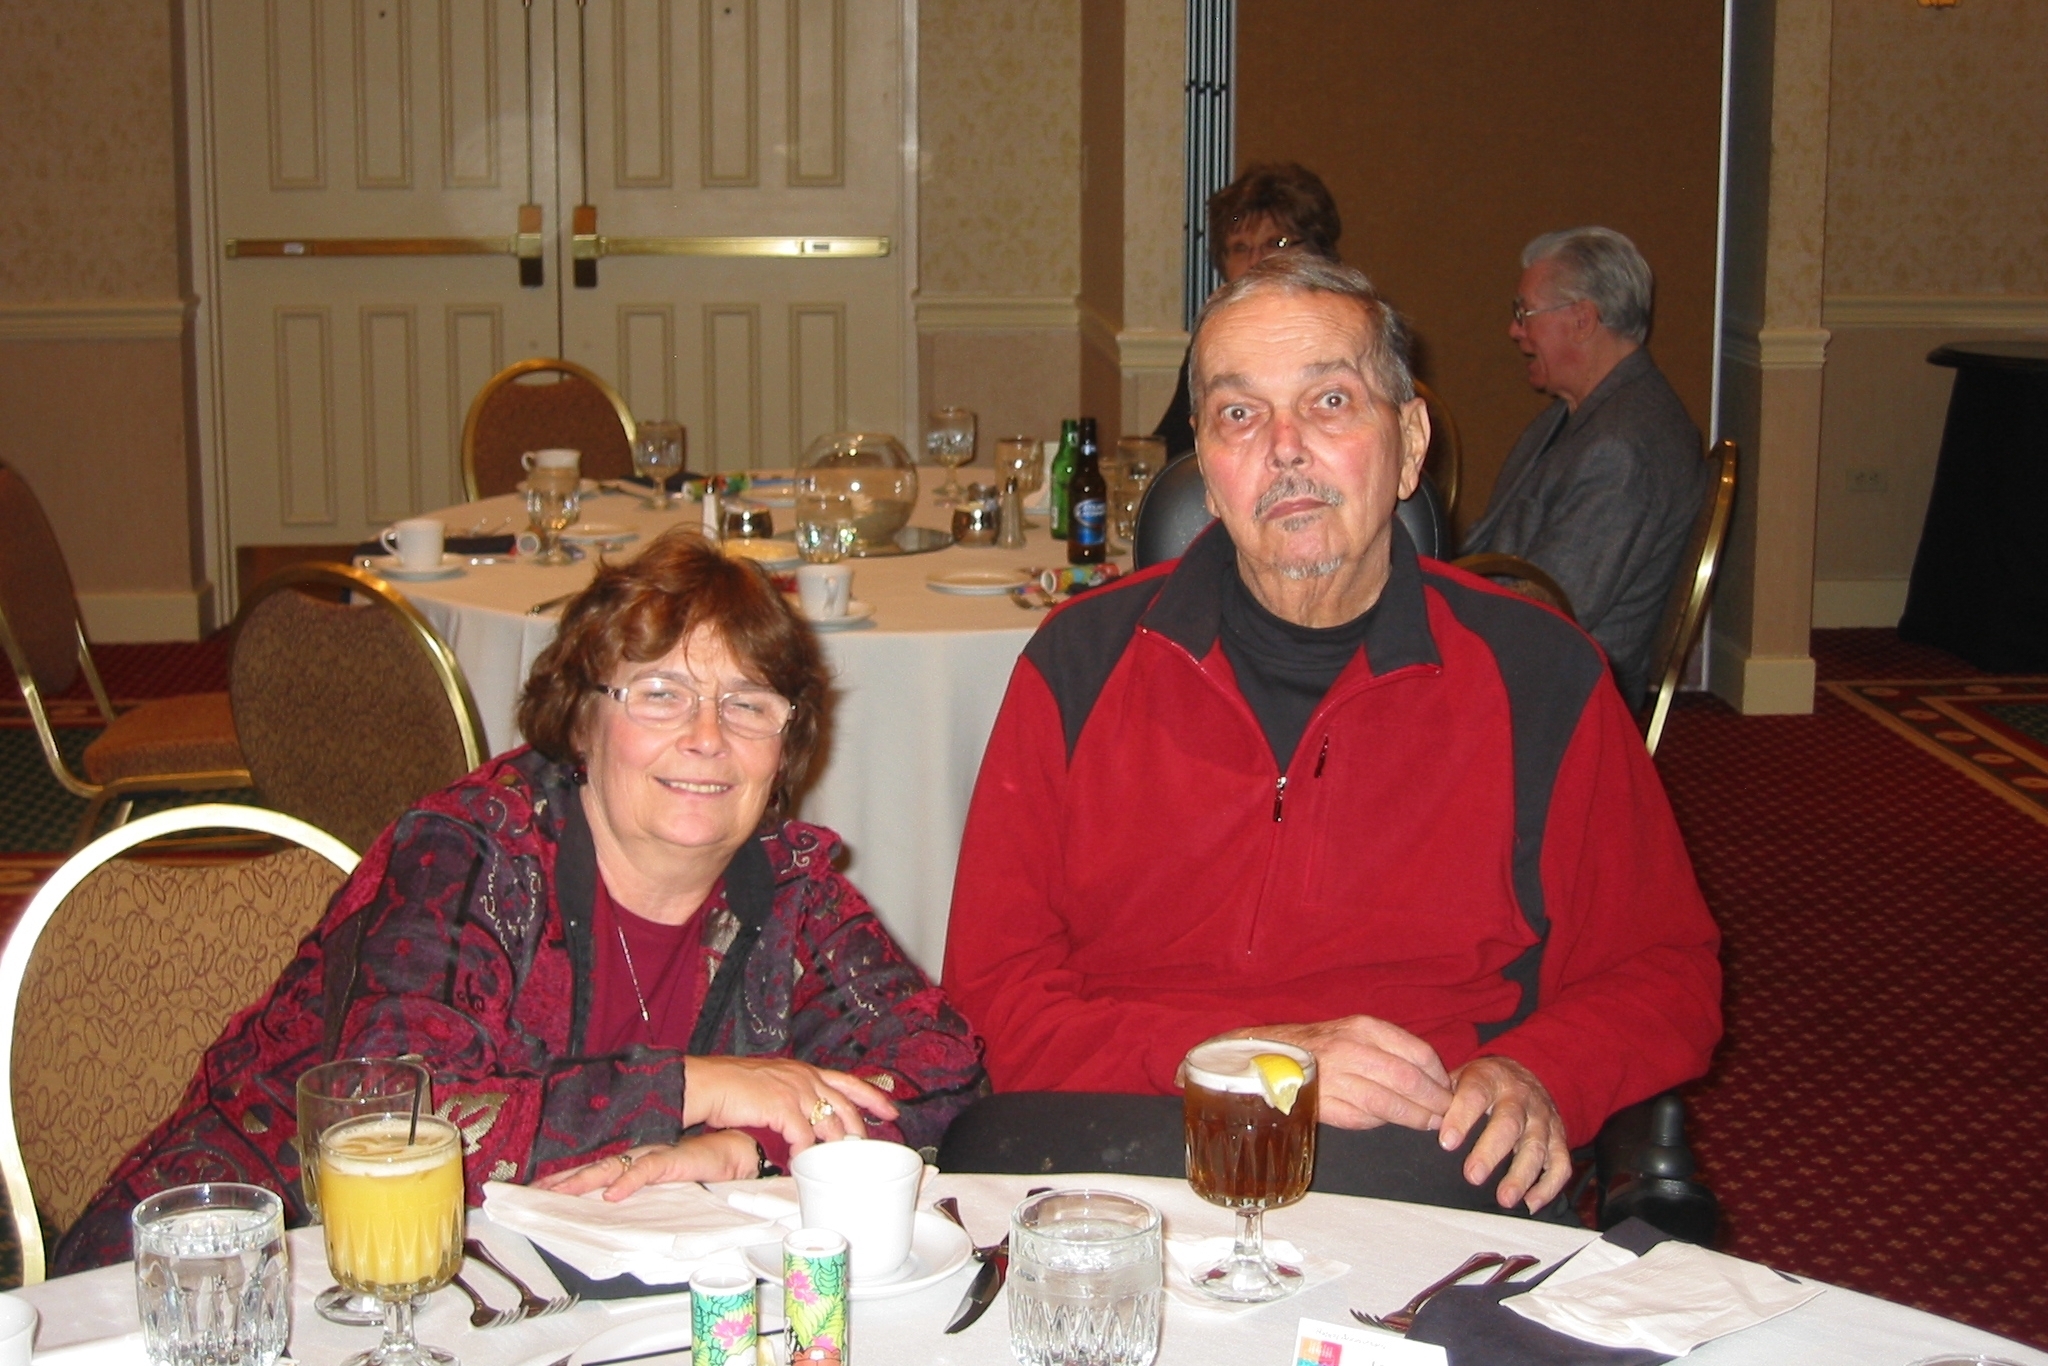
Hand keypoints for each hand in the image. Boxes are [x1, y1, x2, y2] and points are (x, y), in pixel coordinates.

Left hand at [532, 1130, 758, 1200]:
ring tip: (561, 1191)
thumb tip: (613, 1201)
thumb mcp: (665, 1177)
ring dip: (585, 1179)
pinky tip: (612, 1194)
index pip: (595, 1165)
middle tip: (535, 1190)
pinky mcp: (672, 1159)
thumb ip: (641, 1184)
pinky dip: (628, 1182)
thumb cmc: (702, 1164)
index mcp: (635, 1156)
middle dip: (563, 1178)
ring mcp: (653, 1154)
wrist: (735, 1151)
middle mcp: (638, 1152)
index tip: (539, 1187)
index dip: (567, 1175)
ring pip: (612, 1166)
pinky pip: (646, 1171)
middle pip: (593, 1165)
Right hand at [682, 1055, 898, 1154]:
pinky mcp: (781, 1107)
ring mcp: (794, 1090)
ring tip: (837, 1165)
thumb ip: (790, 1096)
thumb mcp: (770, 1084)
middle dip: (860, 1130)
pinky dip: (805, 1154)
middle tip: (867, 1150)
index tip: (891, 1110)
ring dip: (834, 1147)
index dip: (872, 1096)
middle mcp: (804, 1077)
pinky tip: (801, 1165)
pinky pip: (803, 1138)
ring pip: (829, 1124)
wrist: (706, 1084)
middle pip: (845, 1105)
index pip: (847, 1081)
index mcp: (803, 1071)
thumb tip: (803, 1121)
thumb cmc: (731, 1087)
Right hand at [1216, 1016, 1453, 1130]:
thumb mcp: (1355, 1032)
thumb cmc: (1320, 1045)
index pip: (1417, 1053)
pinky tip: (1392, 1123)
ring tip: (1431, 1125)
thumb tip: (1432, 1078)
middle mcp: (1351, 1050)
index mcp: (1363, 1028)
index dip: (1439, 1077)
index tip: (1449, 1090)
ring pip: (1389, 1104)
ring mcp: (1336, 1079)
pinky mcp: (1324, 1104)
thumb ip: (1389, 1048)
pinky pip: (1364, 1119)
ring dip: (1416, 1118)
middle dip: (1435, 1102)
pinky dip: (1383, 1123)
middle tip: (1448, 1115)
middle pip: (1408, 1080)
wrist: (1267, 1056)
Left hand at [1440, 1056, 1572, 1211]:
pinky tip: (1531, 1204)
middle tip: (1472, 1176)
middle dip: (1490, 1151)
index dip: (1461, 1117)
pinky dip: (1548, 1186)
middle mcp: (1520, 1097)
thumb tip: (1421, 1121)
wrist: (1524, 1073)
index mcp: (1490, 1078)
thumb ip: (1443, 1097)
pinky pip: (1560, 1164)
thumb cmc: (1482, 1085)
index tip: (1447, 1142)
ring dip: (1521, 1174)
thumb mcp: (1461, 1079)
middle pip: (1509, 1123)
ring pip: (1536, 1146)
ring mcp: (1543, 1118)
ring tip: (1504, 1199)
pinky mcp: (1559, 1138)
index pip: (1475, 1094)